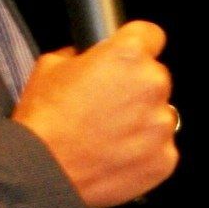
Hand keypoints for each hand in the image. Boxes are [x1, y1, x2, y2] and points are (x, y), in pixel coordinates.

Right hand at [11, 21, 177, 207]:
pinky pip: (160, 149)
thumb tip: (86, 59)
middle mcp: (151, 85)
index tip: (130, 59)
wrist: (43, 172)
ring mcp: (161, 124)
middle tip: (106, 106)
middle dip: (135, 89)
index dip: (137, 46)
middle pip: (155, 78)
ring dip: (141, 122)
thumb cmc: (45, 122)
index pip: (151, 35)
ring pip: (159, 115)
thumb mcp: (50, 67)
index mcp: (127, 55)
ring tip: (108, 136)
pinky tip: (115, 155)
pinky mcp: (165, 158)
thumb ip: (81, 57)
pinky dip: (144, 152)